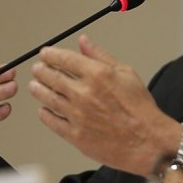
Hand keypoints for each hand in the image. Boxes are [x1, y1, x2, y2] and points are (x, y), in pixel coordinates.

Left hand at [29, 34, 180, 176]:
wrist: (147, 140)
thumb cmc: (140, 108)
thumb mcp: (126, 73)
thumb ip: (101, 56)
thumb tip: (84, 42)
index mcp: (98, 75)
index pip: (65, 59)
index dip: (51, 54)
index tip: (46, 53)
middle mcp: (84, 93)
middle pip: (52, 77)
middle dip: (41, 70)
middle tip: (37, 68)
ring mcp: (77, 115)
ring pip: (48, 98)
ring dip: (38, 89)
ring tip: (35, 85)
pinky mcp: (75, 135)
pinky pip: (52, 121)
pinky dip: (44, 114)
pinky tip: (43, 109)